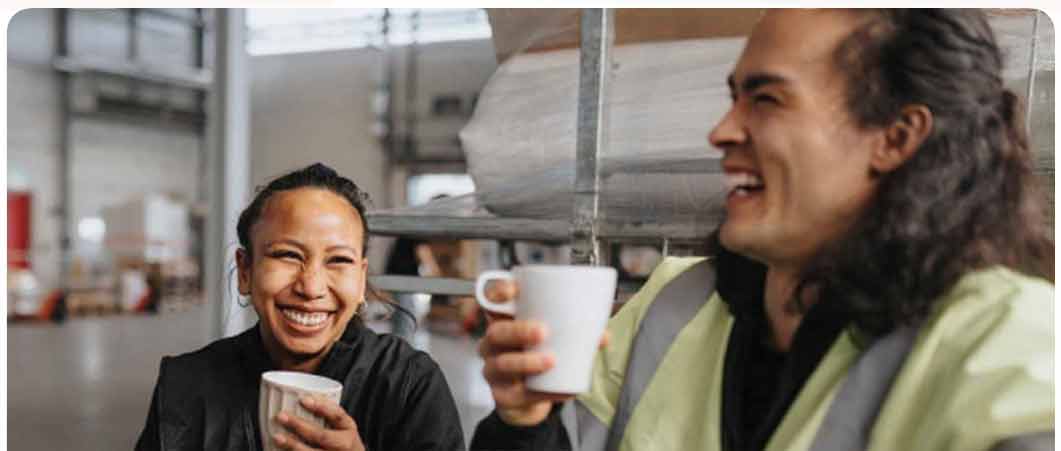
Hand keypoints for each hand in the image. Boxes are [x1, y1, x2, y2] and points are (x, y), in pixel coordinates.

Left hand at [272, 396, 363, 450]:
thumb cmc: (342, 439)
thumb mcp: (342, 424)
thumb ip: (327, 412)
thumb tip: (300, 395)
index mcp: (348, 428)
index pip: (337, 415)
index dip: (321, 407)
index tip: (303, 399)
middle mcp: (344, 445)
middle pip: (322, 436)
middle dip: (300, 426)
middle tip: (281, 416)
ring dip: (293, 445)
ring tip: (277, 437)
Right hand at [478, 280, 609, 426]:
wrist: (527, 395)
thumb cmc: (536, 355)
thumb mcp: (552, 338)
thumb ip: (575, 331)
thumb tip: (602, 335)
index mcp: (504, 322)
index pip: (490, 301)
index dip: (498, 293)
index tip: (515, 290)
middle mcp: (492, 344)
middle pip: (495, 332)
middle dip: (518, 330)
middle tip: (544, 331)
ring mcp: (494, 370)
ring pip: (501, 364)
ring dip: (526, 362)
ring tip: (551, 360)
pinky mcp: (502, 395)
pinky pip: (517, 394)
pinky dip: (541, 393)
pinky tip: (560, 390)